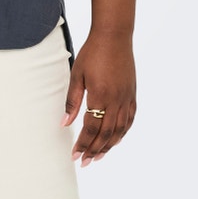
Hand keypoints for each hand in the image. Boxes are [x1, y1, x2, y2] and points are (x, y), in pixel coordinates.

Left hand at [61, 29, 136, 166]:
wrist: (114, 36)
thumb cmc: (92, 53)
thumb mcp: (77, 75)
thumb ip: (72, 100)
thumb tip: (65, 123)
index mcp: (100, 96)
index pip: (91, 128)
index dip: (83, 144)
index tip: (75, 156)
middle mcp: (116, 101)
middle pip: (106, 134)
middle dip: (94, 150)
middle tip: (84, 162)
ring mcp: (127, 99)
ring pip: (119, 130)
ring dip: (108, 146)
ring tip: (98, 156)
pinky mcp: (132, 95)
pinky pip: (129, 120)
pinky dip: (122, 133)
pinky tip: (114, 139)